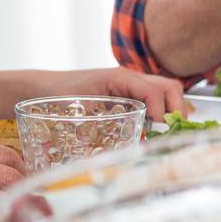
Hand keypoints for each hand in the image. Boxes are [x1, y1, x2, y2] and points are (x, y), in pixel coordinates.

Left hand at [54, 68, 186, 120]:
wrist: (44, 87)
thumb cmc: (58, 95)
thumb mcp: (80, 110)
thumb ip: (102, 124)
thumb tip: (126, 144)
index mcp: (121, 78)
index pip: (154, 91)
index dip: (161, 111)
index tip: (159, 131)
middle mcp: (131, 78)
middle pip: (170, 86)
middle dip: (177, 108)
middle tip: (171, 131)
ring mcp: (133, 84)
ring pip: (167, 90)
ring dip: (173, 109)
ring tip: (168, 131)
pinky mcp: (131, 92)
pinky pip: (157, 97)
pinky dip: (164, 110)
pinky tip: (158, 127)